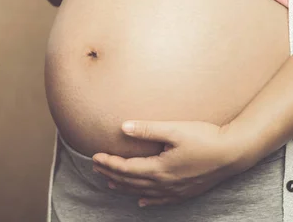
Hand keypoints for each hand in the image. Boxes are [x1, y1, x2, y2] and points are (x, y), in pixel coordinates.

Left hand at [91, 120, 251, 206]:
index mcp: (159, 168)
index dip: (109, 163)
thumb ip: (147, 129)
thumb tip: (123, 127)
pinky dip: (148, 200)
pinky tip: (142, 202)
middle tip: (96, 167)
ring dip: (124, 187)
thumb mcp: (174, 129)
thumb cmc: (205, 137)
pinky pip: (162, 200)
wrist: (234, 153)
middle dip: (111, 174)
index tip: (95, 156)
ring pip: (143, 191)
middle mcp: (165, 183)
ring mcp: (176, 190)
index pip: (126, 168)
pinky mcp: (186, 191)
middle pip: (131, 181)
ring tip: (109, 182)